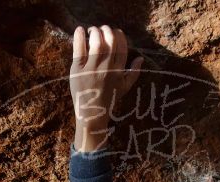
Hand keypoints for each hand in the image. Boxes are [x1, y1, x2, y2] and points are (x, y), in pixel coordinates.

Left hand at [70, 25, 142, 150]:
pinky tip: (80, 30)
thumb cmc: (108, 101)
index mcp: (118, 72)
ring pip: (96, 42)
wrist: (91, 116)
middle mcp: (107, 69)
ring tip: (92, 30)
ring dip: (95, 31)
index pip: (122, 47)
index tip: (115, 31)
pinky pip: (79, 49)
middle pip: (110, 41)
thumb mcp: (124, 88)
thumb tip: (141, 59)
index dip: (119, 35)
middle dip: (107, 30)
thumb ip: (134, 73)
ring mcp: (92, 69)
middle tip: (102, 29)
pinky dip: (79, 36)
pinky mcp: (77, 70)